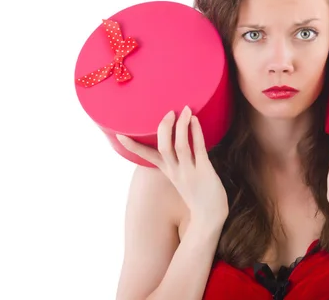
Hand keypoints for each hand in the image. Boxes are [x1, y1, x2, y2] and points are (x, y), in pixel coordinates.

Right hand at [116, 106, 228, 226]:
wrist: (210, 218)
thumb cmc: (200, 196)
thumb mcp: (185, 180)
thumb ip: (181, 165)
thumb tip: (184, 145)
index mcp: (169, 172)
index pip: (147, 158)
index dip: (133, 146)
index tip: (119, 135)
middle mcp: (176, 172)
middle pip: (162, 147)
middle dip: (163, 128)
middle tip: (169, 112)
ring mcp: (189, 172)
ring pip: (179, 146)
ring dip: (181, 126)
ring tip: (186, 110)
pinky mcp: (204, 171)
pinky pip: (198, 148)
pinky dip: (196, 133)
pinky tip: (196, 121)